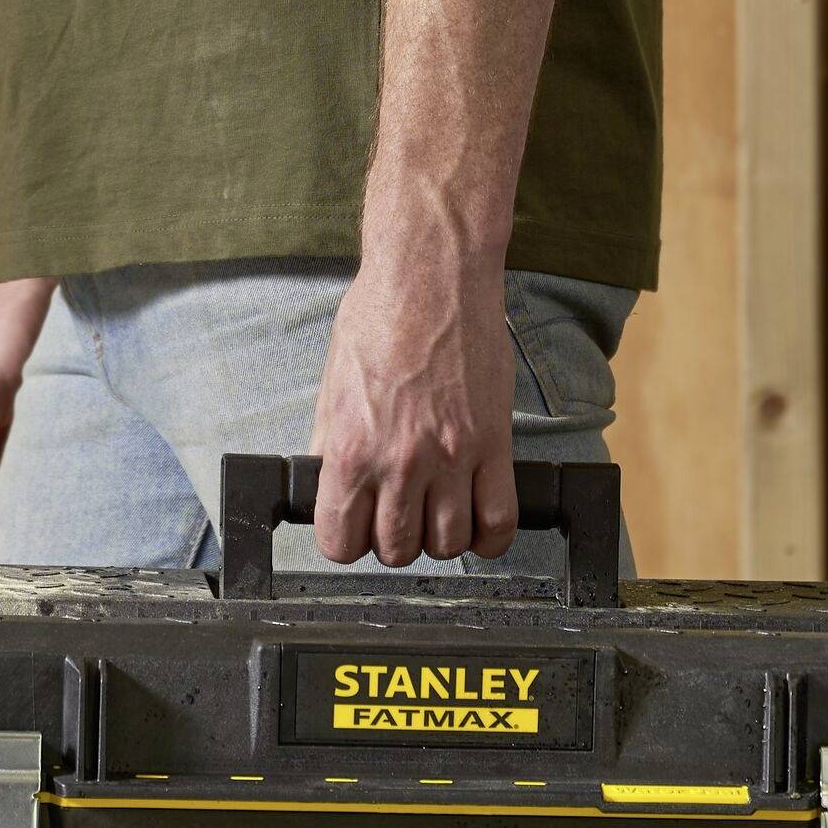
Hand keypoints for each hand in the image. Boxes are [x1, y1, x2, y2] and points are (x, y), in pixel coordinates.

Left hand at [310, 246, 518, 566]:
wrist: (433, 277)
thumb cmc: (381, 319)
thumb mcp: (333, 386)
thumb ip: (330, 445)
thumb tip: (329, 487)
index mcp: (351, 449)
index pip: (340, 542)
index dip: (346, 541)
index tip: (356, 529)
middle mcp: (400, 462)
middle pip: (397, 550)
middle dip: (395, 540)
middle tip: (399, 515)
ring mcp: (451, 457)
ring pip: (448, 544)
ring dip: (440, 539)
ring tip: (437, 513)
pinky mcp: (493, 445)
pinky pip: (498, 521)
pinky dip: (489, 537)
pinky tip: (477, 523)